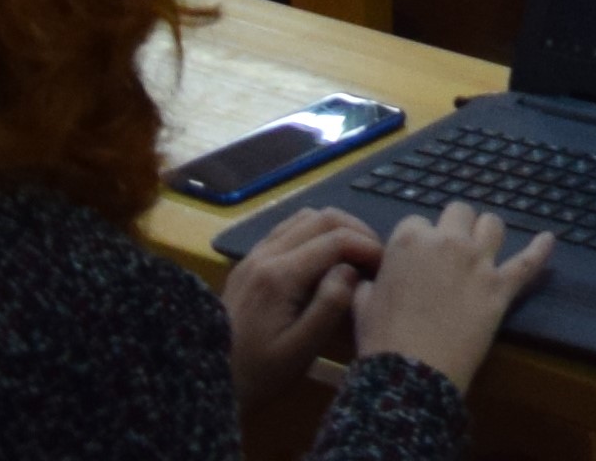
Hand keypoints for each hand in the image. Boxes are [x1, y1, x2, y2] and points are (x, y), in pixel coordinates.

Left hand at [223, 205, 383, 394]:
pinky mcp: (250, 262)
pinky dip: (314, 233)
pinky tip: (324, 259)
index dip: (368, 246)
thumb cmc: (260, 372)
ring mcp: (254, 255)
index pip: (335, 239)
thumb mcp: (300, 350)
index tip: (386, 266)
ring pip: (304, 217)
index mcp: (279, 276)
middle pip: (322, 217)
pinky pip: (288, 229)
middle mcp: (265, 255)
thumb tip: (350, 270)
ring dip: (335, 229)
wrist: (209, 378)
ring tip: (354, 256)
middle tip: (375, 257)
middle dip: (357, 231)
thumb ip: (328, 307)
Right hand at [355, 199, 557, 389]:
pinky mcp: (501, 287)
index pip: (417, 223)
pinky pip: (528, 262)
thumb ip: (369, 283)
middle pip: (459, 212)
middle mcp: (447, 242)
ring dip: (487, 232)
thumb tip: (370, 280)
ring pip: (492, 225)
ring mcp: (478, 262)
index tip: (416, 260)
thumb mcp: (363, 304)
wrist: (412, 373)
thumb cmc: (382, 340)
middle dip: (453, 226)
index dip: (417, 241)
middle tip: (449, 250)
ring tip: (484, 244)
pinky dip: (540, 250)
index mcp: (409, 241)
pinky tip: (549, 239)